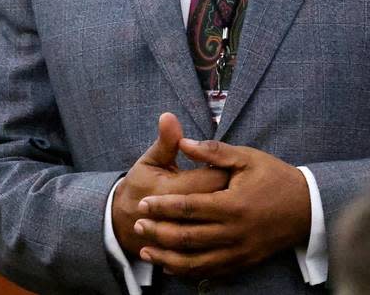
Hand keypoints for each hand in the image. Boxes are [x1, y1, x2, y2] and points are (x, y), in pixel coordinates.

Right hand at [112, 113, 228, 256]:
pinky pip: (213, 248)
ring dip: (230, 215)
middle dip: (235, 191)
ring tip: (236, 205)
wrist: (125, 224)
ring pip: (219, 227)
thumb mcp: (150, 161)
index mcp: (171, 188)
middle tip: (244, 184)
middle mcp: (178, 215)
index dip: (226, 169)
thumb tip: (169, 116)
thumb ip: (165, 141)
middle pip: (220, 202)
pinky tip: (228, 227)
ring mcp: (182, 238)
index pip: (211, 177)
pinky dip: (225, 237)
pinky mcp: (187, 253)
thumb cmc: (141, 186)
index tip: (236, 165)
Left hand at [132, 138, 310, 278]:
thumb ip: (213, 152)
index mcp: (234, 204)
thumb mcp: (247, 157)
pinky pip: (210, 272)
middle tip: (137, 224)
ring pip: (196, 261)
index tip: (143, 203)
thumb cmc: (275, 178)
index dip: (163, 206)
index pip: (189, 208)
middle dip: (158, 232)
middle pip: (187, 237)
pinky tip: (171, 266)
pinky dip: (188, 271)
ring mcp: (240, 251)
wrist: (308, 207)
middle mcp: (235, 232)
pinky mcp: (244, 262)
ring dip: (167, 257)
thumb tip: (183, 142)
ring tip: (146, 249)